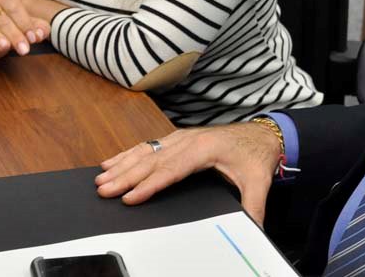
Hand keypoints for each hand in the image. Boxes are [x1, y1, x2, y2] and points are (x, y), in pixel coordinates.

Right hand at [0, 0, 49, 58]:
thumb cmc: (8, 15)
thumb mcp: (23, 17)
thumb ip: (35, 26)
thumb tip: (41, 34)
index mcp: (7, 0)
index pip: (16, 10)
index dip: (25, 24)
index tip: (33, 38)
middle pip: (3, 20)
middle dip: (14, 36)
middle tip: (24, 49)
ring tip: (5, 46)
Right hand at [95, 123, 281, 224]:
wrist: (263, 133)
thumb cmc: (256, 155)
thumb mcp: (258, 181)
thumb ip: (253, 206)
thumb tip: (254, 229)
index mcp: (206, 149)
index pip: (172, 169)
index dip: (150, 184)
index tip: (130, 197)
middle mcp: (190, 139)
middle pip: (153, 160)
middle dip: (126, 175)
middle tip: (104, 190)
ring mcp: (182, 137)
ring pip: (147, 151)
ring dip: (122, 164)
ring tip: (101, 177)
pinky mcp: (179, 138)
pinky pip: (149, 145)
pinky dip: (128, 154)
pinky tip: (112, 161)